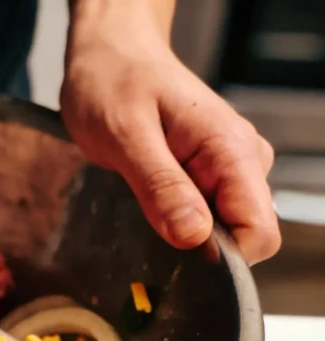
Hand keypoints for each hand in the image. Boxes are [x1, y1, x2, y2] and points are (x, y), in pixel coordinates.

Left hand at [60, 4, 280, 263]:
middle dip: (199, 247)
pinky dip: (175, 220)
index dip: (223, 257)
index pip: (258, 230)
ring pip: (221, 229)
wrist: (110, 55)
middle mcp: (241, 160)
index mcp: (230, 150)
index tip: (179, 257)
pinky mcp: (207, 174)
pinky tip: (147, 197)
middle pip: (243, 236)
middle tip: (147, 220)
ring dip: (181, 232)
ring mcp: (227, 168)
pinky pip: (203, 215)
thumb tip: (194, 237)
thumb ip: (161, 188)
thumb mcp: (126, 137)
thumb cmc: (113, 84)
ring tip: (141, 197)